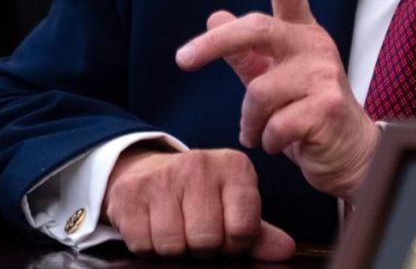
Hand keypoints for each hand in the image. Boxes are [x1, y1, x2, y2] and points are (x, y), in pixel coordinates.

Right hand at [101, 146, 293, 259]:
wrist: (149, 171)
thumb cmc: (200, 194)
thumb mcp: (233, 204)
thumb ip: (258, 231)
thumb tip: (285, 250)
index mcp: (234, 167)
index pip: (243, 228)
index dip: (235, 246)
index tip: (228, 239)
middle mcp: (200, 164)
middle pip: (206, 240)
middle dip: (203, 248)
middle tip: (198, 234)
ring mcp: (163, 176)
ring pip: (173, 245)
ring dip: (175, 249)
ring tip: (177, 229)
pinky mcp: (130, 192)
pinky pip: (143, 244)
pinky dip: (148, 246)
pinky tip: (154, 226)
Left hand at [176, 0, 380, 200]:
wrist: (349, 154)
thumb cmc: (308, 113)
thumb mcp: (274, 80)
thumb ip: (246, 53)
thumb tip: (215, 16)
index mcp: (301, 37)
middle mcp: (314, 48)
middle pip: (257, 29)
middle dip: (215, 42)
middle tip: (183, 59)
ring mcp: (323, 75)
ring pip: (258, 92)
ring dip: (249, 122)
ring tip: (259, 133)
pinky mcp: (327, 107)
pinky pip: (275, 124)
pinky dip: (268, 140)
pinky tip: (280, 143)